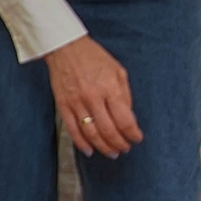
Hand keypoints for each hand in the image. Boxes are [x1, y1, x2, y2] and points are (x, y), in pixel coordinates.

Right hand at [45, 36, 142, 157]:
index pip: (125, 120)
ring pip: (91, 133)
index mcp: (110, 88)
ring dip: (103, 147)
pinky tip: (89, 150)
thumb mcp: (118, 71)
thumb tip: (129, 117)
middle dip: (120, 143)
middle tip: (125, 148)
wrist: (65, 47)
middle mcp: (93, 97)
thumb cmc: (93, 57)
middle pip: (109, 131)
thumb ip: (125, 94)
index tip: (137, 138)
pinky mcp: (63, 105)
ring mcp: (77, 102)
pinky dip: (81, 143)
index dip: (133, 134)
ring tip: (111, 152)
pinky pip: (72, 129)